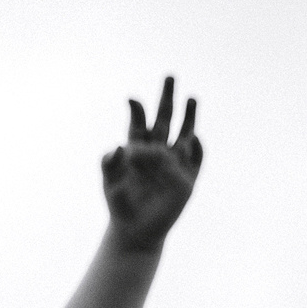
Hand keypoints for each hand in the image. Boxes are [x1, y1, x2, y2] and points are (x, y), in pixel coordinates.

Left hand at [101, 76, 202, 252]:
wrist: (135, 230)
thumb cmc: (120, 205)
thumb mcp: (110, 183)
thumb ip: (109, 164)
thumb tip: (119, 147)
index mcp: (136, 149)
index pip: (139, 123)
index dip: (137, 110)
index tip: (132, 100)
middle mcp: (157, 152)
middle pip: (164, 119)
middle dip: (167, 98)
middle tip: (169, 76)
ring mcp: (174, 164)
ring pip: (184, 135)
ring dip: (189, 117)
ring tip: (192, 98)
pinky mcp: (187, 180)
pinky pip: (196, 160)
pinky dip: (197, 148)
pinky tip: (194, 138)